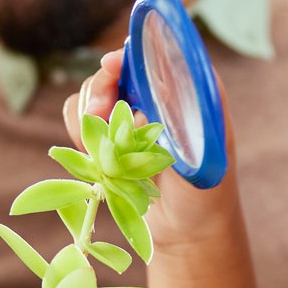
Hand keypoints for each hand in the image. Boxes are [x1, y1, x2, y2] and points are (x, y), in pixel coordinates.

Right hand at [62, 48, 241, 252]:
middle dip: (99, 90)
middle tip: (99, 116)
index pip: (147, 56)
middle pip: (111, 74)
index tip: (111, 66)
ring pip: (89, 98)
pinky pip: (80, 124)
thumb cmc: (206, 190)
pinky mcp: (107, 142)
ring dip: (87, 118)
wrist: (186, 230)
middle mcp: (152, 98)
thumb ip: (187, 119)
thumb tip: (164, 85)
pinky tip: (97, 159)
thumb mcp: (207, 152)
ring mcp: (126, 119)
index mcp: (181, 90)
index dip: (125, 57)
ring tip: (103, 149)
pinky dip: (80, 136)